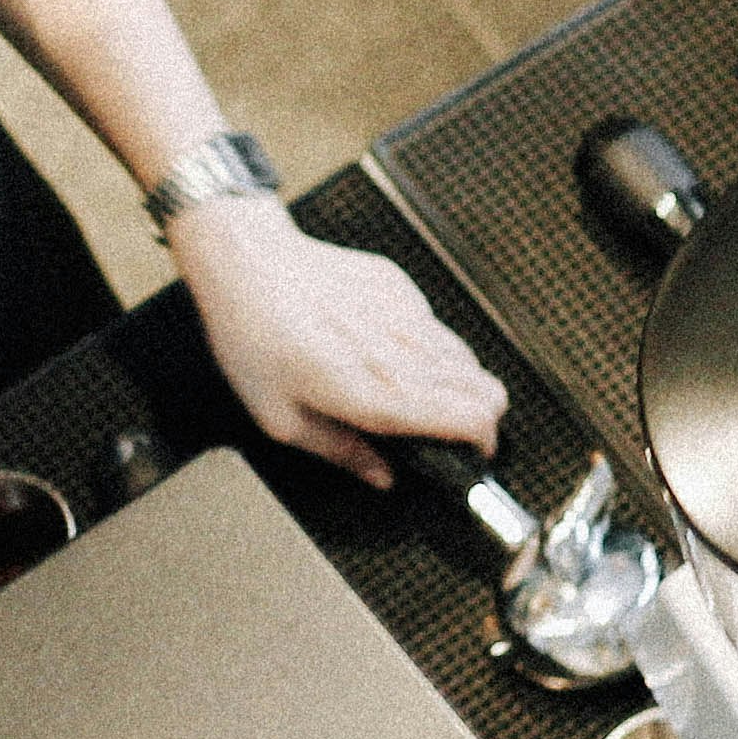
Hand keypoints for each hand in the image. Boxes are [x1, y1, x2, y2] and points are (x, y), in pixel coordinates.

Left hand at [167, 205, 506, 482]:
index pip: (471, 419)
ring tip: (422, 395)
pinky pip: (436, 326)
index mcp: (376, 392)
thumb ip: (342, 453)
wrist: (248, 262)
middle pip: (489, 390)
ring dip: (460, 385)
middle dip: (482, 418)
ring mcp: (407, 315)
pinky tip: (389, 349)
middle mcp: (403, 353)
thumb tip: (380, 476)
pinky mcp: (400, 287)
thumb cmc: (253, 337)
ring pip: (469, 359)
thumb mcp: (281, 419)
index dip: (483, 445)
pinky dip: (428, 348)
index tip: (473, 456)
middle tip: (455, 432)